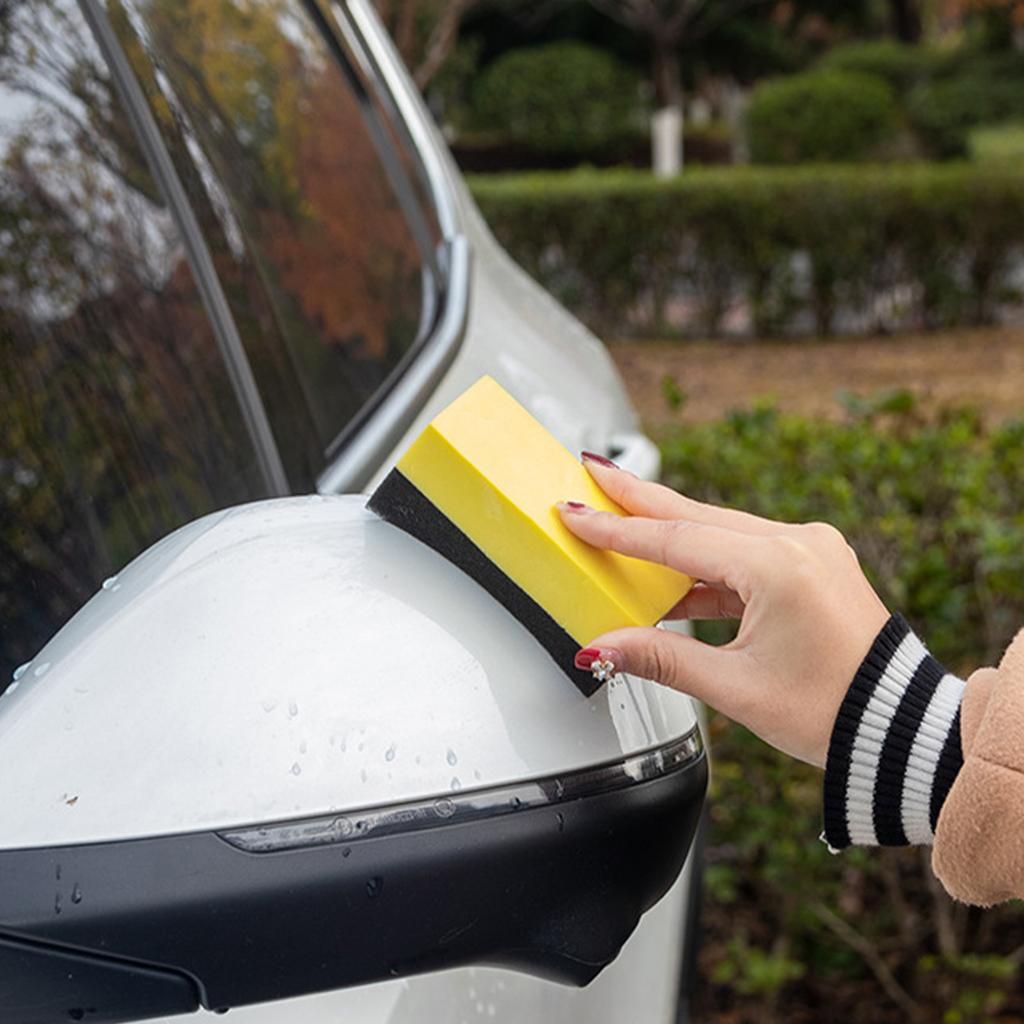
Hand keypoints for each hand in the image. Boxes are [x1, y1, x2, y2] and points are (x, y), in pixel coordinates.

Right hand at [557, 456, 889, 767]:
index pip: (677, 540)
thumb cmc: (833, 710)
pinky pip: (742, 552)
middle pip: (696, 514)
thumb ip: (660, 658)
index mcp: (780, 567)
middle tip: (593, 472)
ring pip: (719, 530)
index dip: (617, 530)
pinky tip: (670, 579)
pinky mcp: (811, 563)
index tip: (575, 511)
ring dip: (669, 531)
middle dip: (638, 497)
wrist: (899, 726)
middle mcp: (798, 543)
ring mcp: (809, 549)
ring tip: (620, 519)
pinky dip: (703, 564)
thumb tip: (601, 647)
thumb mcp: (735, 688)